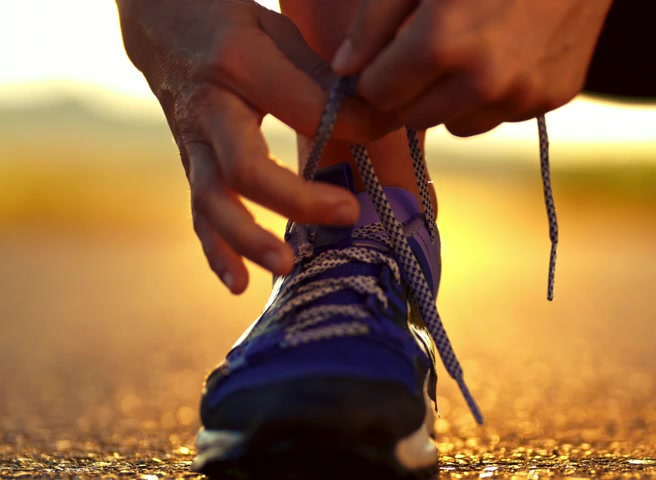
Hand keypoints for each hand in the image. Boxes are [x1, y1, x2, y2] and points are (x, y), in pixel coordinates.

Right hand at [116, 0, 392, 292]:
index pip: (304, 107)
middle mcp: (209, 108)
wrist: (163, 26)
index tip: (387, 127)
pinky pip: (200, 214)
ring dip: (249, 239)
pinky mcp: (190, 166)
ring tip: (287, 268)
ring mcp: (193, 143)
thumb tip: (377, 117)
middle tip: (348, 214)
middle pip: (247, 169)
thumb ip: (320, 76)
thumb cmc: (234, 27)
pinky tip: (240, 284)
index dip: (352, 124)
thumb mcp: (278, 32)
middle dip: (298, 200)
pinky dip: (217, 252)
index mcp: (239, 62)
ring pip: (214, 202)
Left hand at [332, 0, 612, 135]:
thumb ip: (374, 20)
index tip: (386, 53)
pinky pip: (504, 113)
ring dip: (452, 98)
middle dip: (409, 90)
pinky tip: (511, 47)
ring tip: (472, 46)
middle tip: (427, 48)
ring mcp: (523, 94)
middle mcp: (483, 82)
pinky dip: (497, 93)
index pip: (378, 95)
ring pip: (459, 124)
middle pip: (413, 118)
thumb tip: (345, 70)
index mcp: (441, 44)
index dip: (375, 73)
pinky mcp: (553, 96)